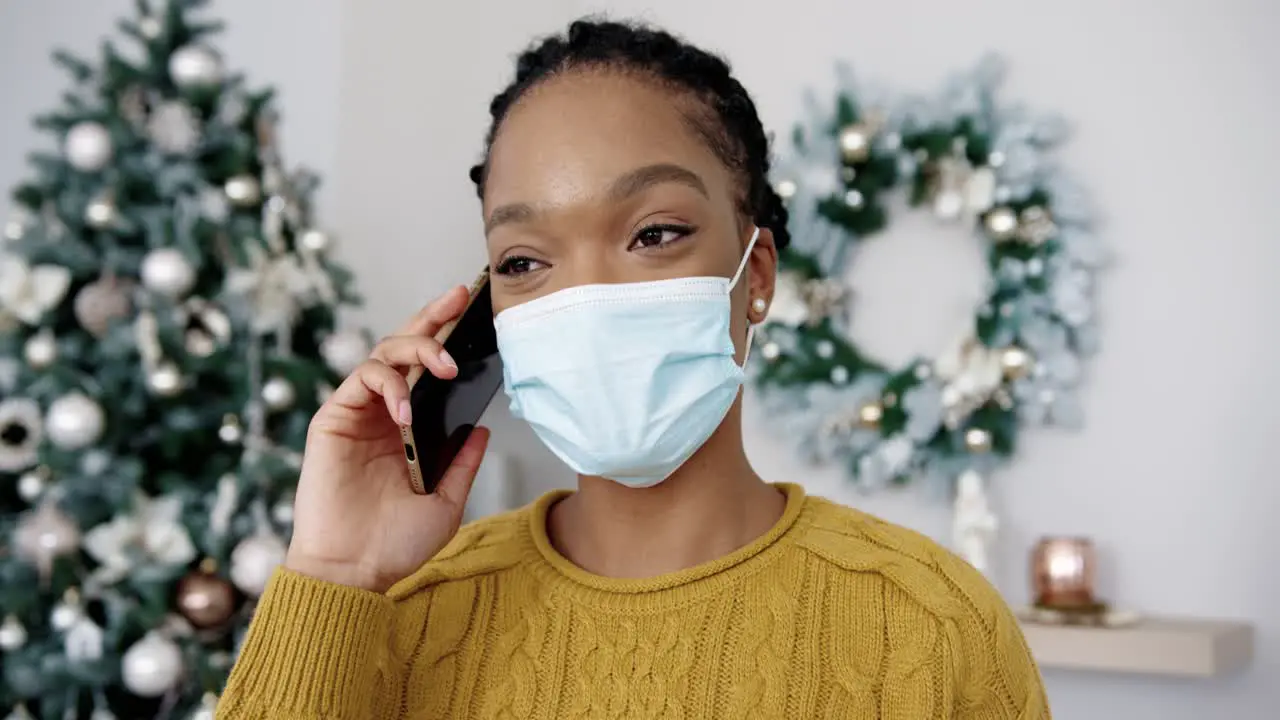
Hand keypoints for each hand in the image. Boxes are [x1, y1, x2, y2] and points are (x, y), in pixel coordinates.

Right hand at [285, 285, 489, 592]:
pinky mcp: (333, 420)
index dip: (447, 336)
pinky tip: (406, 410)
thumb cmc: (396, 545)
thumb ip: (462, 462)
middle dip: (433, 317)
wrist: (356, 573)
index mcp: (409, 427)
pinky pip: (360, 382)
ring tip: (445, 368)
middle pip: (405, 348)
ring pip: (382, 354)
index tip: (474, 310)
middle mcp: (383, 413)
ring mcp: (357, 413)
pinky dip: (388, 386)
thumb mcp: (446, 501)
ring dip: (417, 350)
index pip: (428, 369)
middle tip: (460, 299)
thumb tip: (484, 428)